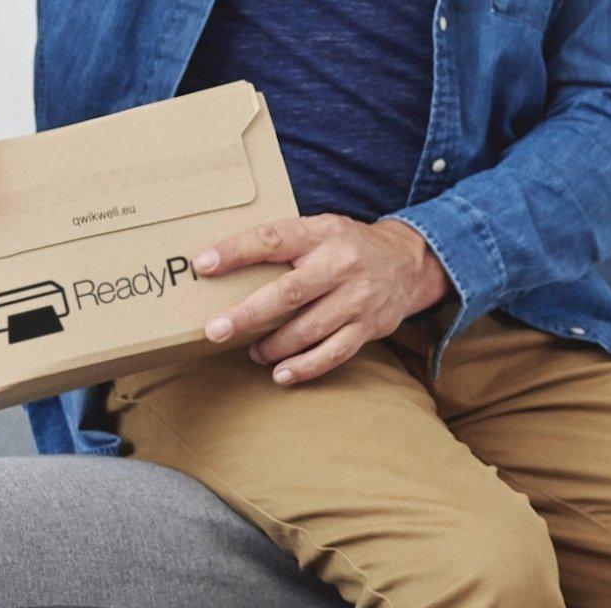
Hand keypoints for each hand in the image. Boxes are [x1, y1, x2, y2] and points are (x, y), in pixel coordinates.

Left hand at [195, 215, 451, 384]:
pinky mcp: (368, 327)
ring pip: (308, 329)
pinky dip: (305, 367)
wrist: (408, 263)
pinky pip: (333, 353)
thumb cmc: (347, 247)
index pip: (272, 240)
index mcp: (321, 234)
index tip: (203, 265)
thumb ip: (285, 244)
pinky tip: (281, 374)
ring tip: (252, 352)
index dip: (236, 252)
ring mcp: (357, 298)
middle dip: (247, 315)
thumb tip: (223, 266)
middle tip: (215, 330)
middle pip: (288, 293)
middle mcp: (341, 265)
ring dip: (273, 346)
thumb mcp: (320, 229)